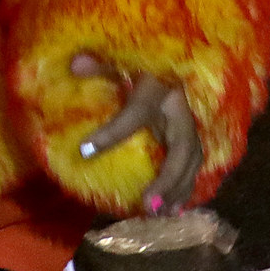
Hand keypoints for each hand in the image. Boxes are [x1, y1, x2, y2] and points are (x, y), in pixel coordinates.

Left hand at [69, 53, 203, 209]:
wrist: (170, 56)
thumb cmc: (139, 59)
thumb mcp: (118, 58)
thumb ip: (99, 63)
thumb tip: (75, 64)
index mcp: (158, 87)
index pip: (136, 112)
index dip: (112, 133)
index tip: (84, 151)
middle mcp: (179, 108)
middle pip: (182, 146)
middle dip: (168, 178)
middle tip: (148, 204)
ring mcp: (188, 123)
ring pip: (193, 160)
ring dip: (179, 189)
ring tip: (161, 214)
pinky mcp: (192, 135)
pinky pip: (194, 164)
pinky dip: (186, 187)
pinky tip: (175, 210)